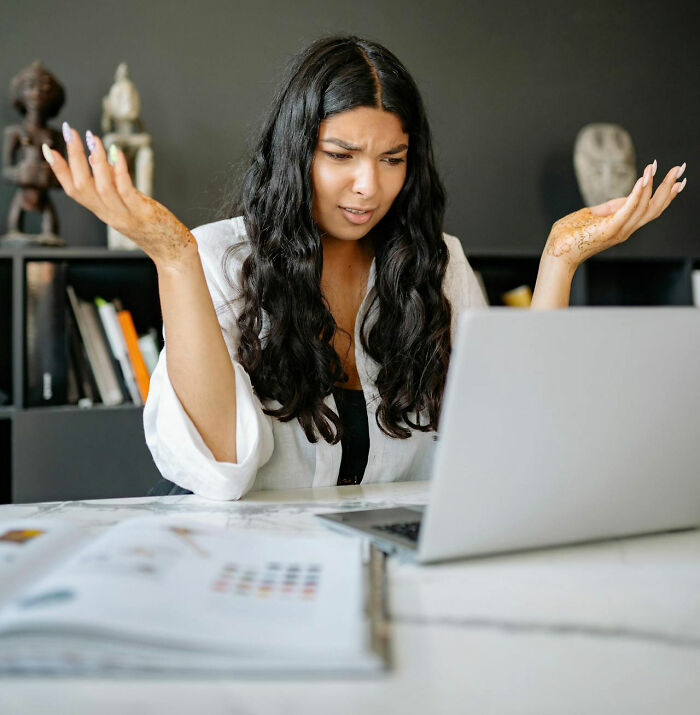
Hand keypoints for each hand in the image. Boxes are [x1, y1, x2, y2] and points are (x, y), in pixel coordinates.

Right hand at [42, 124, 195, 267]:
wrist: (172, 251)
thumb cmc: (150, 225)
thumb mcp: (125, 203)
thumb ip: (111, 184)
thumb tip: (96, 157)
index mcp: (102, 211)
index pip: (73, 191)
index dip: (59, 171)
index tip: (47, 148)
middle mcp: (109, 214)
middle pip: (82, 186)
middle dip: (74, 158)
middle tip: (70, 132)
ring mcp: (125, 215)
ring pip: (101, 188)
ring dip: (95, 161)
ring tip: (93, 138)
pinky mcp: (143, 214)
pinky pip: (126, 191)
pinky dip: (119, 171)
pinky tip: (116, 153)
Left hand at [543, 160, 686, 269]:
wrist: (555, 254)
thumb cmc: (568, 237)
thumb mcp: (590, 216)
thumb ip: (608, 208)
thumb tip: (624, 198)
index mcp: (622, 226)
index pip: (650, 209)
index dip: (665, 194)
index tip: (678, 178)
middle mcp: (625, 230)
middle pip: (654, 208)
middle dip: (668, 187)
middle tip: (680, 167)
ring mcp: (618, 231)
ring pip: (644, 207)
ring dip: (652, 185)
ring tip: (657, 167)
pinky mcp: (609, 229)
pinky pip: (627, 209)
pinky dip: (637, 194)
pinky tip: (643, 179)